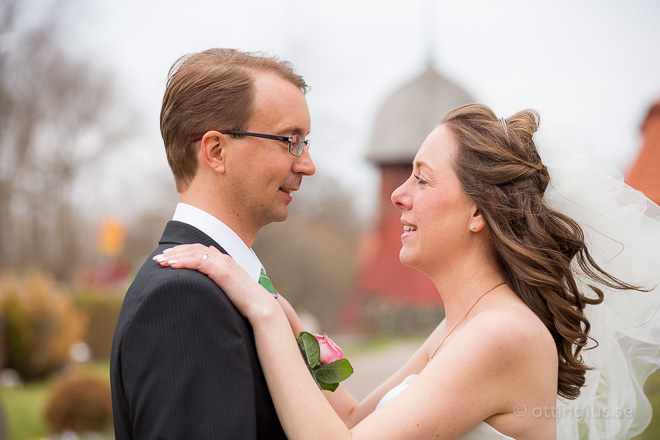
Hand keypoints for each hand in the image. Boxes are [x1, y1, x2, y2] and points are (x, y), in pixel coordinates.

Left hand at [153, 244, 276, 318]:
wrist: (259, 306)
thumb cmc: (245, 302)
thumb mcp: (228, 289)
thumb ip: (218, 282)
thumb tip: (205, 285)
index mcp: (224, 261)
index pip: (199, 250)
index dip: (182, 252)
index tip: (167, 258)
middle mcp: (223, 258)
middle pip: (193, 249)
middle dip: (174, 252)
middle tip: (158, 258)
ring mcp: (223, 262)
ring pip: (194, 253)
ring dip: (175, 256)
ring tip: (160, 261)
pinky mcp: (222, 270)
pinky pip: (198, 261)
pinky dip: (183, 261)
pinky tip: (172, 265)